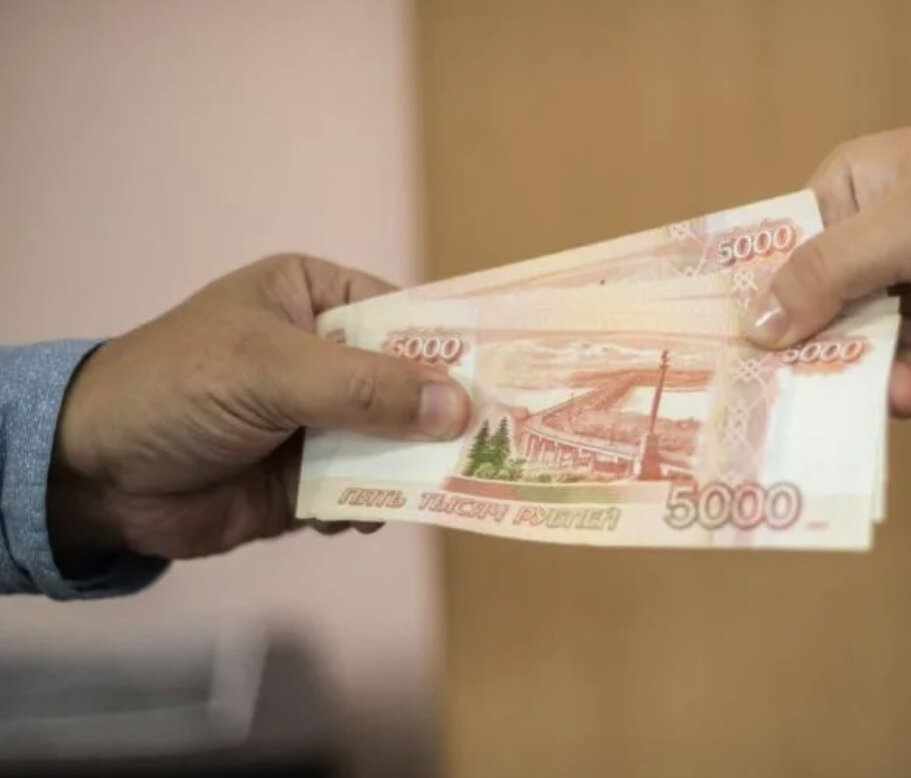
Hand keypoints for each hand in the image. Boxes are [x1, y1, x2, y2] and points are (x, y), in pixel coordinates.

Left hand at [47, 255, 470, 570]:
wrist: (95, 477)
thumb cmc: (175, 387)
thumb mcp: (271, 370)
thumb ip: (365, 387)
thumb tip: (458, 408)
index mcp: (318, 299)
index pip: (408, 319)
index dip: (456, 351)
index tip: (509, 381)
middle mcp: (328, 356)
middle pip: (412, 387)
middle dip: (441, 420)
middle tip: (491, 448)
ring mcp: (321, 421)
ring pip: (397, 445)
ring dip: (409, 471)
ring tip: (424, 488)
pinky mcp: (311, 480)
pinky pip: (368, 492)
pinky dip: (372, 507)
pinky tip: (351, 516)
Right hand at [745, 86, 910, 417]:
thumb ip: (828, 273)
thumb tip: (753, 324)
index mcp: (847, 202)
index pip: (780, 268)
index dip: (768, 322)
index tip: (759, 375)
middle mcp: (874, 257)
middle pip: (831, 337)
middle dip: (869, 372)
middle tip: (901, 393)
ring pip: (891, 375)